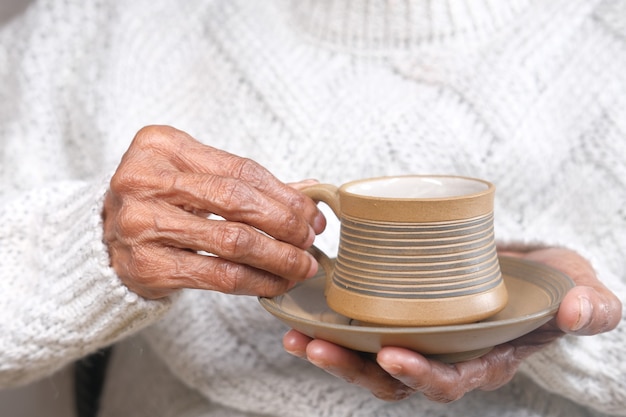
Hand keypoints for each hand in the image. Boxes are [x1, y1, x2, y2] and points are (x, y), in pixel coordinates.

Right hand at [103, 125, 324, 298]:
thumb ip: (244, 183)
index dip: (286, 194)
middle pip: (238, 201)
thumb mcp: (192, 179)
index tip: (312, 213)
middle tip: (310, 240)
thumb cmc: (157, 204)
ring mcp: (141, 223)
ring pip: (233, 240)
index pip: (241, 169)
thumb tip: (309, 190)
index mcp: (161, 146)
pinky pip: (218, 275)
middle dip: (286, 223)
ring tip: (302, 264)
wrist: (102, 242)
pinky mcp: (146, 265)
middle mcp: (144, 179)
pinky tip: (276, 282)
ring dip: (279, 256)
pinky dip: (256, 280)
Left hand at [283, 247, 621, 401]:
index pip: (451, 380)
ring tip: (298, 339)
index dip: (422, 375)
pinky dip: (334, 326)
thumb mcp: (582, 290)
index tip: (392, 356)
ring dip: (333, 352)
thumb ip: (591, 306)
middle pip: (396, 377)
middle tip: (317, 349)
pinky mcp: (404, 312)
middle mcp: (447, 355)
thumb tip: (580, 314)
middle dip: (355, 367)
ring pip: (371, 359)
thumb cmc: (555, 283)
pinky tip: (305, 316)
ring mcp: (422, 336)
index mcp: (486, 359)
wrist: (528, 267)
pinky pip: (365, 330)